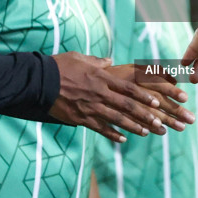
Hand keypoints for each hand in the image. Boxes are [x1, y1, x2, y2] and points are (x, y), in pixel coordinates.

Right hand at [49, 54, 191, 142]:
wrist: (39, 81)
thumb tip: (109, 61)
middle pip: (126, 106)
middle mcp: (99, 93)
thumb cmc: (59, 66)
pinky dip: (112, 134)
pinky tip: (122, 139)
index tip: (157, 101)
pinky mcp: (80, 118)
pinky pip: (99, 128)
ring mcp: (90, 107)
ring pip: (116, 119)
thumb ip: (97, 61)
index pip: (128, 88)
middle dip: (144, 114)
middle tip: (159, 121)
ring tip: (146, 132)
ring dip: (133, 126)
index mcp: (101, 77)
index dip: (144, 96)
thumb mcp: (80, 58)